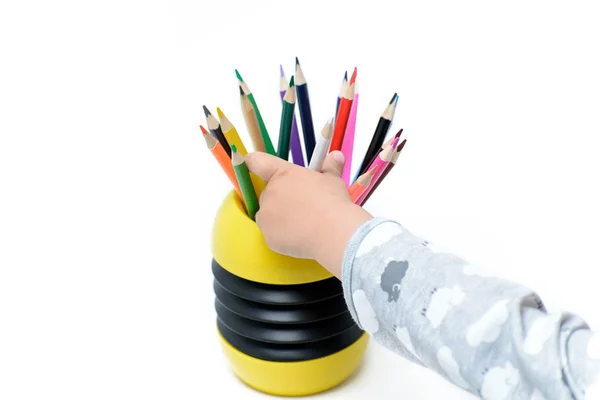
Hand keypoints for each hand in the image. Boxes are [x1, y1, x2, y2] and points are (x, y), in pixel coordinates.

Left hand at [245, 150, 371, 277]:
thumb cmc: (332, 202)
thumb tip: (336, 156)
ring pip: (268, 215)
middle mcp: (270, 193)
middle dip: (281, 197)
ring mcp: (266, 216)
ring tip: (302, 222)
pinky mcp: (268, 236)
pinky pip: (272, 234)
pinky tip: (300, 235)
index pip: (258, 162)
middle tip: (301, 205)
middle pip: (268, 193)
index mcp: (282, 175)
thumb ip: (330, 167)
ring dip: (279, 217)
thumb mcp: (333, 180)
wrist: (333, 232)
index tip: (249, 162)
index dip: (252, 161)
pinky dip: (282, 235)